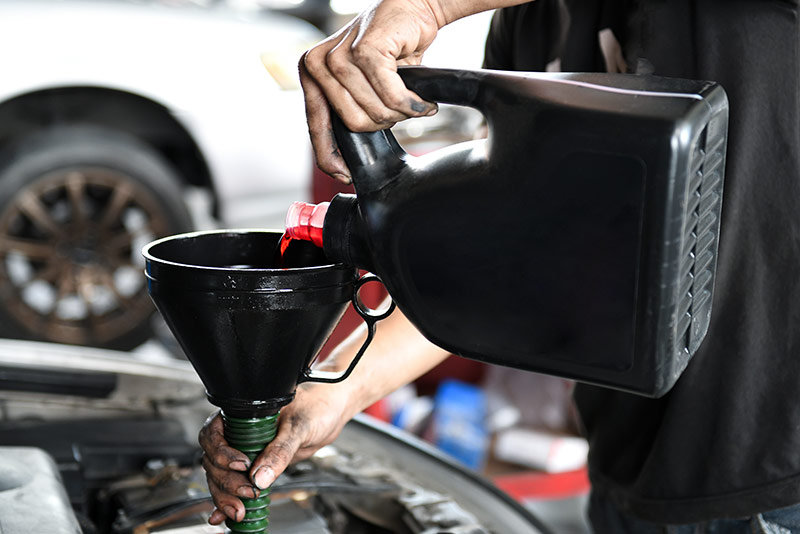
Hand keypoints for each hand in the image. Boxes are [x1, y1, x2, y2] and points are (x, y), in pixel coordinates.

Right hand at [199, 382, 352, 524]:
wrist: (330, 414)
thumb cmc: (315, 406)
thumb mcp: (299, 426)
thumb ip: (280, 450)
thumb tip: (260, 477)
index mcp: (242, 414)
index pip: (213, 434)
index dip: (221, 452)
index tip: (242, 465)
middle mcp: (238, 432)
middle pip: (213, 460)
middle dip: (225, 481)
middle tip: (247, 492)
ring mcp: (244, 451)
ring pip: (220, 476)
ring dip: (225, 495)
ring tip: (239, 510)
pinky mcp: (254, 467)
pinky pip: (235, 484)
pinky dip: (227, 500)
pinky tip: (224, 515)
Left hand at [299, 0, 442, 182]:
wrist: (413, 8)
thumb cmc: (391, 49)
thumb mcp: (361, 85)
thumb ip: (348, 110)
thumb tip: (344, 160)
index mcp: (311, 75)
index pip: (316, 128)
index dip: (330, 157)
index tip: (344, 175)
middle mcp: (317, 65)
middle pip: (355, 126)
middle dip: (386, 123)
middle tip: (404, 109)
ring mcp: (338, 56)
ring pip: (375, 114)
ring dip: (403, 112)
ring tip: (412, 98)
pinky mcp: (364, 50)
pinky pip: (393, 98)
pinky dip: (413, 103)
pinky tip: (423, 100)